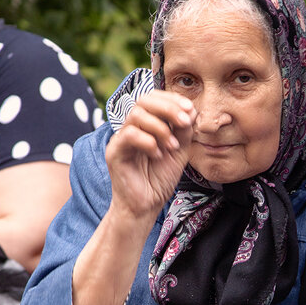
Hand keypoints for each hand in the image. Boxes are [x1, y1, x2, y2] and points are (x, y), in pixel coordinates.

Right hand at [105, 91, 195, 220]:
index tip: (190, 109)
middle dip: (168, 108)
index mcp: (146, 125)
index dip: (172, 99)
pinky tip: (158, 155)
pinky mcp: (114, 153)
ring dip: (160, 128)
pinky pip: (129, 135)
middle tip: (185, 122)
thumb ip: (183, 131)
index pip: (154, 99)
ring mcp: (121, 139)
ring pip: (136, 115)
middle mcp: (131, 128)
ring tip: (172, 146)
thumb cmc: (160, 179)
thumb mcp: (179, 151)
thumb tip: (191, 110)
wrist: (146, 206)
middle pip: (144, 101)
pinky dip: (148, 142)